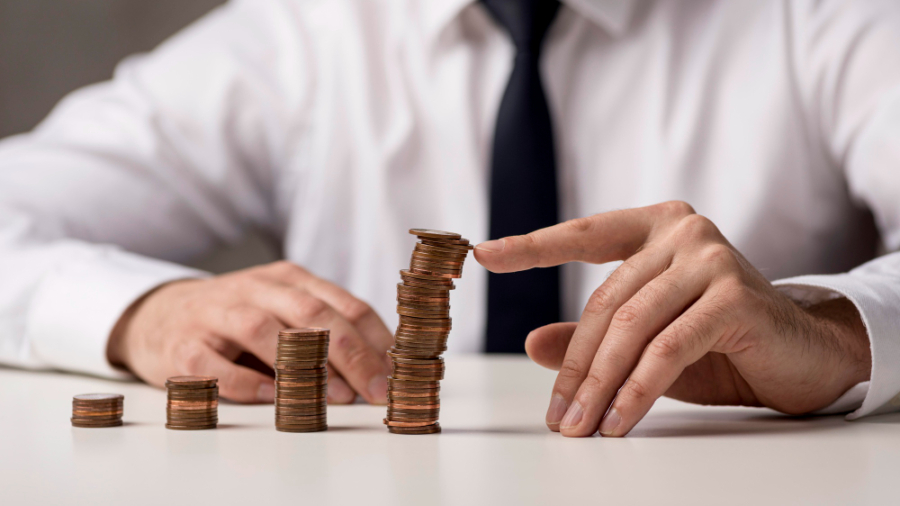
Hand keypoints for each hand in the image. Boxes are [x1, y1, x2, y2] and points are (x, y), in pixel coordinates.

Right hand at [107, 261, 391, 403]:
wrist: (158, 314)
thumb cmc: (236, 319)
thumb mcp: (284, 310)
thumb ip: (326, 332)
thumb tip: (380, 369)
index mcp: (288, 279)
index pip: (344, 304)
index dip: (376, 338)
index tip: (400, 372)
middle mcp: (254, 289)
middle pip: (312, 315)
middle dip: (352, 354)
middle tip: (378, 389)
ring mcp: (215, 314)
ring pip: (263, 330)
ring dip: (303, 365)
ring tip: (335, 395)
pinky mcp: (182, 345)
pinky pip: (215, 364)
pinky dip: (244, 381)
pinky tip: (270, 397)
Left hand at [474, 202, 870, 436]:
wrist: (802, 355)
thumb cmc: (719, 342)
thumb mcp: (647, 338)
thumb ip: (593, 335)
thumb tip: (532, 343)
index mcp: (656, 227)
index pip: (585, 234)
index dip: (533, 246)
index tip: (484, 254)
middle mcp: (683, 231)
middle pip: (607, 301)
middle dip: (575, 365)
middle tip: (557, 415)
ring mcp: (710, 257)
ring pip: (632, 327)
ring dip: (600, 384)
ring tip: (580, 426)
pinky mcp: (734, 295)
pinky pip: (668, 348)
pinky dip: (636, 390)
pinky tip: (618, 420)